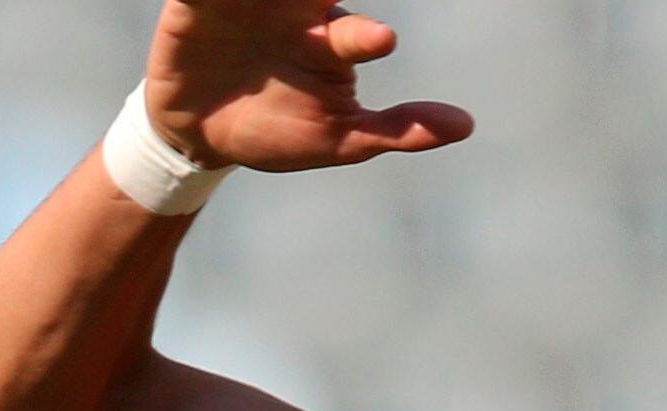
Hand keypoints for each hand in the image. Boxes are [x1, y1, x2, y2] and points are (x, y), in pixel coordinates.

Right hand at [145, 0, 472, 170]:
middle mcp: (296, 10)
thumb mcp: (336, 140)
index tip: (380, 43)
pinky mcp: (200, 2)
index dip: (364, 37)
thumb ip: (396, 130)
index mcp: (330, 40)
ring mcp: (250, 2)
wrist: (200, 134)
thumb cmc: (277, 130)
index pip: (353, 33)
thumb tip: (466, 126)